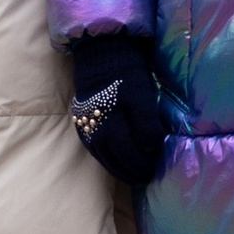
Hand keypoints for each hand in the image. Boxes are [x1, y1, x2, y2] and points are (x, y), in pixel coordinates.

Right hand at [69, 31, 164, 187]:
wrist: (102, 56)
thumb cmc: (126, 77)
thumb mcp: (143, 98)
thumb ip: (147, 126)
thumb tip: (151, 149)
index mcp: (110, 125)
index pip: (128, 154)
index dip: (141, 165)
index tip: (152, 171)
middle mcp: (94, 131)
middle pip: (113, 160)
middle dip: (129, 172)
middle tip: (144, 177)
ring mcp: (85, 128)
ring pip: (101, 157)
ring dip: (116, 168)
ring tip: (131, 175)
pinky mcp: (81, 123)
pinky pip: (93, 148)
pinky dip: (105, 158)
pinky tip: (115, 160)